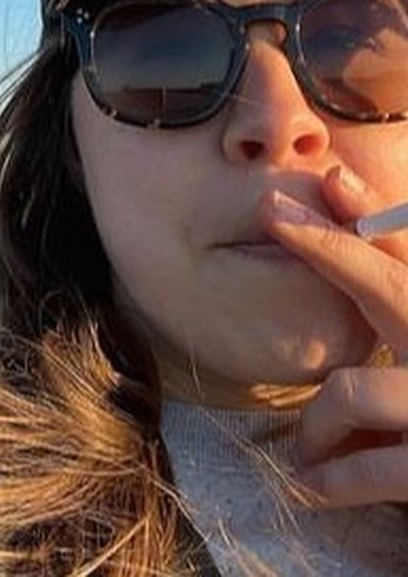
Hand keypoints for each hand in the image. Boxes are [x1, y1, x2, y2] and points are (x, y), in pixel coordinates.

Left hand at [262, 165, 407, 506]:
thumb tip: (336, 247)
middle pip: (391, 285)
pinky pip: (370, 469)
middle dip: (328, 247)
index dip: (372, 217)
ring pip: (351, 389)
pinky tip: (312, 486)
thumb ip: (387, 317)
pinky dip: (332, 479)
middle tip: (271, 210)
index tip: (331, 176)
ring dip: (317, 426)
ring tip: (309, 453)